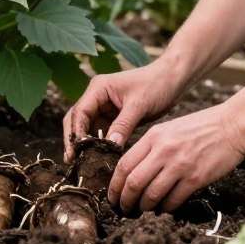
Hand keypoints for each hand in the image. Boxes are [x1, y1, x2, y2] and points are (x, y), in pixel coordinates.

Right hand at [62, 62, 179, 160]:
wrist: (172, 80)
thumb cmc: (156, 85)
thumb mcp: (139, 105)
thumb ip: (123, 125)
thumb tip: (109, 146)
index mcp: (98, 88)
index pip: (80, 112)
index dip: (76, 133)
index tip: (76, 152)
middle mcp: (96, 96)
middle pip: (76, 119)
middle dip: (73, 139)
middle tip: (72, 161)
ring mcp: (103, 107)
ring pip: (86, 127)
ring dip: (84, 143)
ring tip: (82, 163)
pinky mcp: (112, 116)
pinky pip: (100, 132)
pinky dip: (97, 144)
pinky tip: (98, 158)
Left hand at [107, 103, 244, 212]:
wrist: (230, 126)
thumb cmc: (199, 127)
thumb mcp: (167, 129)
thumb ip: (150, 146)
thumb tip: (134, 168)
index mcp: (153, 136)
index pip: (124, 164)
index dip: (115, 184)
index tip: (113, 194)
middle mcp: (163, 151)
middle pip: (134, 182)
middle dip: (125, 199)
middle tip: (123, 208)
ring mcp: (179, 165)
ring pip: (152, 194)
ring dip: (144, 207)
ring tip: (142, 211)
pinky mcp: (196, 178)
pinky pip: (174, 200)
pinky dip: (165, 208)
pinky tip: (163, 209)